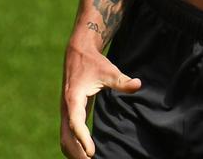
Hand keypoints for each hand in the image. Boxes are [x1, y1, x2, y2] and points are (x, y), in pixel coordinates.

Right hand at [60, 40, 140, 157]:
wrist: (78, 53)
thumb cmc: (94, 63)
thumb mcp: (108, 70)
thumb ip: (122, 81)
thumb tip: (138, 84)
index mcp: (73, 98)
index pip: (75, 123)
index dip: (82, 139)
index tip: (92, 153)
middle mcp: (66, 107)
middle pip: (66, 136)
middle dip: (77, 152)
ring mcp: (65, 112)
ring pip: (65, 138)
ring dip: (74, 152)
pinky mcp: (69, 113)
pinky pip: (67, 135)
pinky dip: (73, 147)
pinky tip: (85, 154)